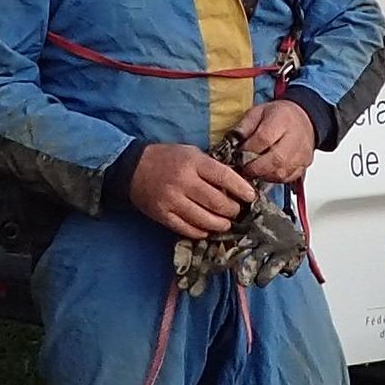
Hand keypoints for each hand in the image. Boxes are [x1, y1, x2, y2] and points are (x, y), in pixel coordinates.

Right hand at [129, 140, 256, 238]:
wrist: (133, 167)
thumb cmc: (168, 158)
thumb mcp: (192, 153)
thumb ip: (212, 167)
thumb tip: (237, 184)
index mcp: (193, 162)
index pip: (224, 177)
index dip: (241, 189)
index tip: (251, 197)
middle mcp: (184, 181)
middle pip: (217, 202)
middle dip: (232, 210)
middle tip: (237, 211)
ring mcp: (172, 200)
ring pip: (204, 220)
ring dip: (220, 224)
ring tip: (225, 223)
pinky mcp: (162, 215)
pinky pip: (187, 229)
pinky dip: (200, 231)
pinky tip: (207, 229)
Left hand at [231, 98, 318, 183]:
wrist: (305, 118)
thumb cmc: (280, 115)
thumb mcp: (259, 112)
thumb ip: (244, 126)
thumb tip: (231, 142)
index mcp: (282, 121)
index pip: (263, 139)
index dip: (247, 149)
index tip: (237, 153)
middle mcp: (295, 139)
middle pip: (274, 160)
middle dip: (254, 167)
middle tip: (242, 167)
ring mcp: (302, 154)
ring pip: (281, 173)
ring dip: (263, 175)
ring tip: (252, 170)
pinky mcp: (304, 165)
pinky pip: (287, 178)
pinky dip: (273, 179)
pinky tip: (265, 173)